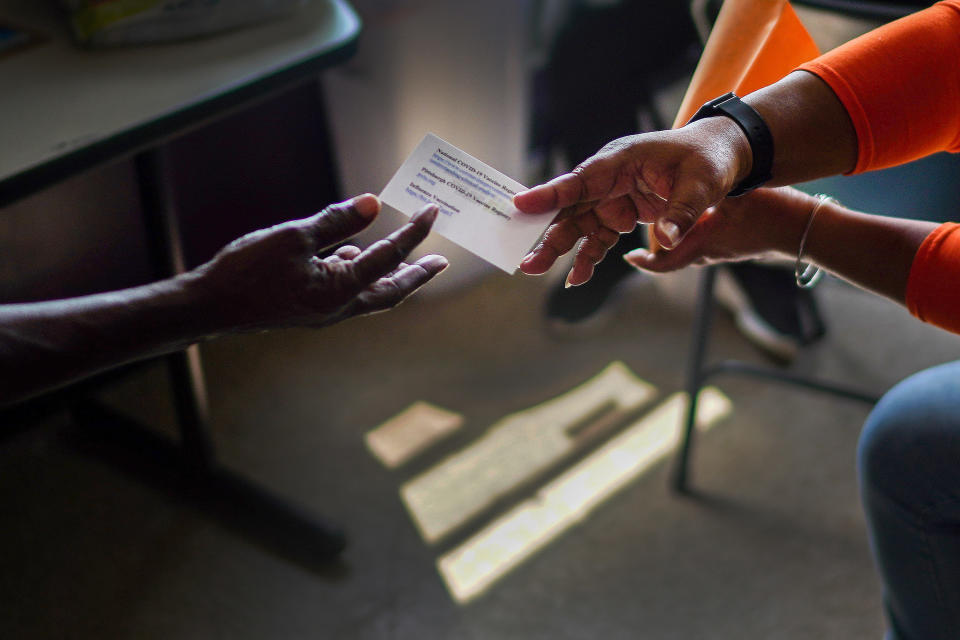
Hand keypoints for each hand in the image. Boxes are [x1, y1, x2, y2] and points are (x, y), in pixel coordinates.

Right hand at [191, 194, 447, 331]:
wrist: (209, 307)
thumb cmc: (246, 270)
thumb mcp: (293, 236)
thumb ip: (336, 221)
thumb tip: (373, 204)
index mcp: (340, 290)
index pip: (389, 257)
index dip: (414, 232)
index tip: (432, 212)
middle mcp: (338, 308)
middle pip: (392, 292)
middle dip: (418, 275)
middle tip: (441, 261)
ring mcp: (323, 312)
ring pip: (370, 294)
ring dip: (391, 276)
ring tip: (409, 260)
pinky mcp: (309, 309)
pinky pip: (346, 292)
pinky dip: (357, 274)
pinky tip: (352, 253)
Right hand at [514, 119, 750, 284]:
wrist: (720, 157)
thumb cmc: (708, 159)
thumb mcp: (702, 183)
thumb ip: (682, 211)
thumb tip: (668, 238)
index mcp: (622, 160)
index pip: (581, 180)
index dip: (550, 194)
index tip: (521, 204)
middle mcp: (609, 179)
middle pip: (571, 208)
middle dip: (548, 235)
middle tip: (528, 261)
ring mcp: (612, 198)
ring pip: (578, 226)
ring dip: (559, 250)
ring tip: (536, 271)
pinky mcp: (620, 215)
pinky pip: (597, 239)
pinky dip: (587, 258)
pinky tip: (576, 278)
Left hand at [621, 187, 816, 272]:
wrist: (802, 227)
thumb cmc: (769, 210)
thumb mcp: (733, 195)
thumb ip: (705, 192)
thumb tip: (682, 182)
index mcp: (703, 243)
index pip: (666, 263)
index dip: (646, 262)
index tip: (630, 256)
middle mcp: (708, 253)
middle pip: (672, 256)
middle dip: (655, 247)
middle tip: (636, 231)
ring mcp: (720, 252)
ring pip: (686, 249)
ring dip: (672, 239)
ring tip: (659, 218)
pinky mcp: (730, 246)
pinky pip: (701, 244)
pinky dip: (689, 233)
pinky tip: (689, 214)